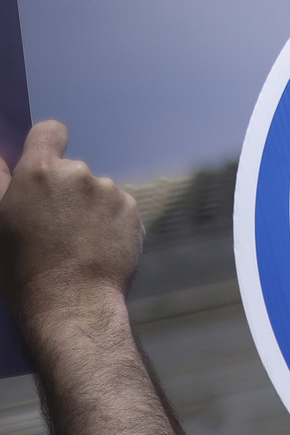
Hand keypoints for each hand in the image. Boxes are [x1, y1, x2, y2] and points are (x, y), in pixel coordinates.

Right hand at [0, 121, 141, 327]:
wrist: (70, 302)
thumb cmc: (21, 268)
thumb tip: (3, 156)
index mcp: (39, 171)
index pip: (49, 131)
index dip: (46, 142)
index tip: (43, 162)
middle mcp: (79, 174)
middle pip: (70, 170)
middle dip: (61, 190)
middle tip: (49, 226)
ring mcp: (109, 192)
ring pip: (94, 191)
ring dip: (85, 207)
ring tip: (72, 243)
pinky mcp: (132, 211)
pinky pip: (115, 208)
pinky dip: (106, 222)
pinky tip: (94, 248)